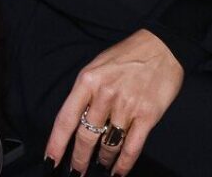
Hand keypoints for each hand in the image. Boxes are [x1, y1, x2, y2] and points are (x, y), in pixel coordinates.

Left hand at [47, 29, 182, 176]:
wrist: (162, 47)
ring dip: (103, 160)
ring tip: (100, 166)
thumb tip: (75, 120)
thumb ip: (85, 92)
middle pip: (86, 136)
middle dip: (79, 158)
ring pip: (108, 144)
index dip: (56, 143)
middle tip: (76, 171)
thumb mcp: (96, 66)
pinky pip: (131, 147)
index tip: (50, 159)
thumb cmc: (126, 56)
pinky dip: (123, 163)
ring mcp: (126, 106)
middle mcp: (105, 94)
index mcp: (87, 81)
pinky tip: (118, 171)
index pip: (66, 119)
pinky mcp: (147, 115)